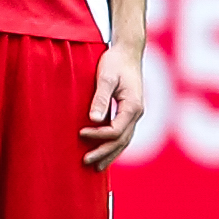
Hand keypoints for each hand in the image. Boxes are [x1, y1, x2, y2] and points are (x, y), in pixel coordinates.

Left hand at [82, 41, 147, 169]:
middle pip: (122, 141)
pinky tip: (104, 152)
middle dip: (104, 153)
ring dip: (110, 153)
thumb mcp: (105, 77)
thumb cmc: (115, 62)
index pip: (116, 130)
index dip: (98, 136)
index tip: (81, 134)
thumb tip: (93, 119)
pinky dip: (114, 145)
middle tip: (86, 162)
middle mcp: (137, 113)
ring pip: (124, 140)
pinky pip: (123, 133)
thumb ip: (100, 98)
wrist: (127, 52)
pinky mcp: (129, 112)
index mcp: (133, 106)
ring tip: (96, 167)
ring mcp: (134, 114)